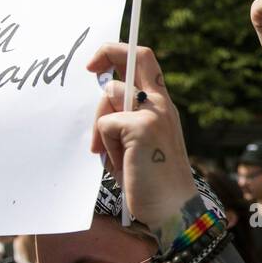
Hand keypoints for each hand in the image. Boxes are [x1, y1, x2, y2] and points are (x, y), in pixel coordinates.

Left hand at [85, 44, 196, 226]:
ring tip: (113, 154)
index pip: (145, 63)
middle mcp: (161, 104)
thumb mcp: (137, 143)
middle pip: (136, 56)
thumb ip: (125, 119)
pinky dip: (106, 147)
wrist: (173, 209)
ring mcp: (154, 113)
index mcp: (162, 106)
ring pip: (109, 96)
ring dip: (102, 126)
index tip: (98, 65)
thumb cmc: (150, 181)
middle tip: (89, 67)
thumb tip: (101, 101)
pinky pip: (105, 124)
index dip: (119, 54)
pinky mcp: (142, 127)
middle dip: (107, 52)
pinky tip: (120, 164)